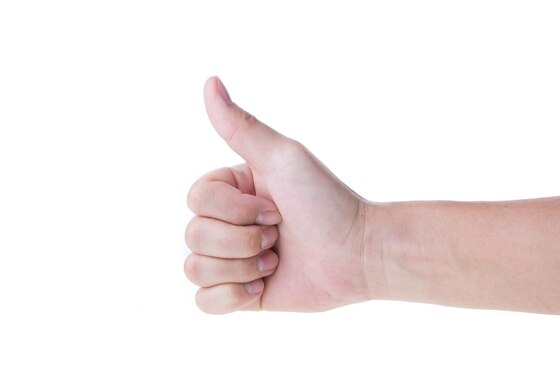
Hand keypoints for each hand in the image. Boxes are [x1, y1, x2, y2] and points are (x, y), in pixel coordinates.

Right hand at [184, 77, 370, 313]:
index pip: (195, 200)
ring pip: (194, 268)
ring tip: (275, 261)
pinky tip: (262, 287)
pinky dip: (231, 297)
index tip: (277, 207)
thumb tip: (210, 82)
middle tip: (280, 235)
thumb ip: (241, 127)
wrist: (358, 254)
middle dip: (242, 240)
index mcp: (233, 190)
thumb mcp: (283, 158)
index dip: (234, 211)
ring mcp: (232, 259)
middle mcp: (228, 223)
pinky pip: (203, 302)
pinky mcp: (240, 294)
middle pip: (193, 235)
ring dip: (240, 266)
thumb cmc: (326, 201)